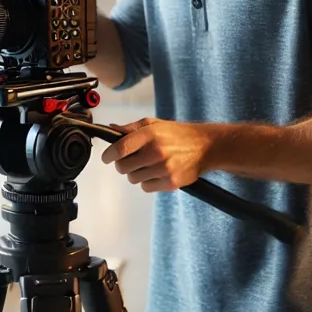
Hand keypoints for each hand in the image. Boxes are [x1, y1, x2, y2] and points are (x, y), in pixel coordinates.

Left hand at [101, 117, 217, 192]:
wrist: (205, 146)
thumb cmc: (177, 134)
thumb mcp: (154, 124)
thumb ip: (131, 128)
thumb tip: (111, 130)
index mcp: (150, 135)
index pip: (121, 148)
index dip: (109, 155)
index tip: (106, 158)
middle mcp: (156, 152)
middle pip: (123, 167)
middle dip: (122, 165)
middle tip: (129, 160)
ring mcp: (164, 169)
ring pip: (133, 179)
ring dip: (135, 173)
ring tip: (146, 166)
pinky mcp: (171, 183)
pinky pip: (146, 187)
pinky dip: (147, 182)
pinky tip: (156, 173)